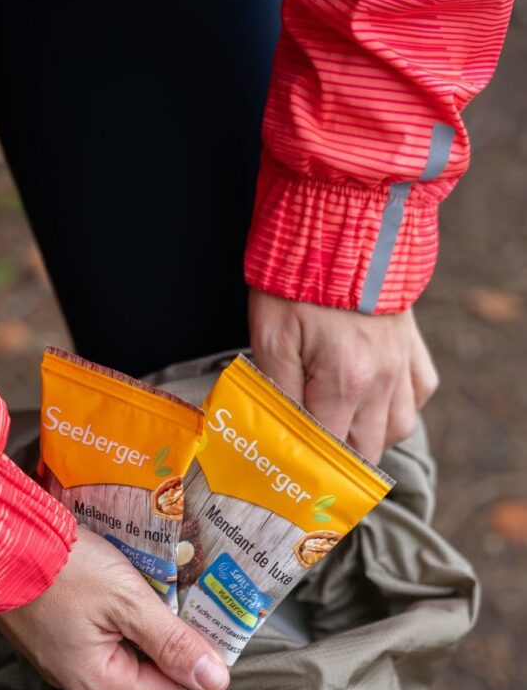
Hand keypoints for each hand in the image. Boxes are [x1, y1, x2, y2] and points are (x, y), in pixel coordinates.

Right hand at [0, 526, 228, 689]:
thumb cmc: (61, 570)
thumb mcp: (127, 601)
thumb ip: (172, 642)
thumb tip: (216, 681)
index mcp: (98, 680)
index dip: (192, 659)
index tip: (202, 620)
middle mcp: (78, 677)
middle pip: (146, 669)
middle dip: (166, 634)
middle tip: (178, 594)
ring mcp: (61, 654)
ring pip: (123, 645)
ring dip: (142, 617)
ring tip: (150, 582)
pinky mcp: (52, 629)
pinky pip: (99, 630)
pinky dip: (116, 608)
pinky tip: (119, 578)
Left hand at [248, 291, 438, 463]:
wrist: (343, 220)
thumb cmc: (297, 279)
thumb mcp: (270, 337)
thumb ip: (276, 393)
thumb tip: (278, 435)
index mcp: (344, 384)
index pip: (330, 452)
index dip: (309, 467)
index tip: (289, 469)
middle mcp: (382, 381)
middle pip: (367, 450)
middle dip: (338, 460)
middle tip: (309, 454)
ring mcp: (403, 364)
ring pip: (399, 429)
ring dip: (371, 437)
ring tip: (340, 428)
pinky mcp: (413, 344)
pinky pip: (419, 393)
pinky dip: (400, 405)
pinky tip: (374, 399)